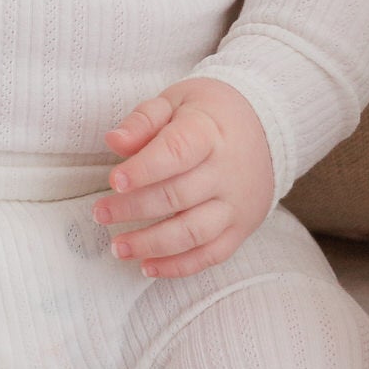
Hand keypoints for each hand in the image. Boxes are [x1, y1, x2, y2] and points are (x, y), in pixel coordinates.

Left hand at [95, 77, 274, 277]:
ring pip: (194, 231)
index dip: (144, 169)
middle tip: (100, 213)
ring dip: (152, 244)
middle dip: (133, 208)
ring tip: (118, 248)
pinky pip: (212, 254)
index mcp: (208, 133)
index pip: (176, 152)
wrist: (267, 130)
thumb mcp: (176, 101)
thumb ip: (144, 120)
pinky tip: (148, 267)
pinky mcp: (242, 227)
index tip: (114, 181)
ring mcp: (236, 204)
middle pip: (178, 196)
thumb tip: (114, 141)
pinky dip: (179, 266)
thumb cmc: (209, 114)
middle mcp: (226, 172)